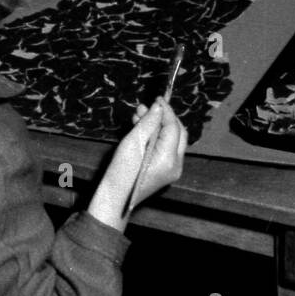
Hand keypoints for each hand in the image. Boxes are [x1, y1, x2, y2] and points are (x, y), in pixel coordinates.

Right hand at [90, 99, 186, 227]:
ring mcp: (173, 169)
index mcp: (170, 159)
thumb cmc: (121, 171)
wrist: (115, 197)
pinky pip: (166, 148)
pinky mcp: (166, 171)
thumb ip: (148, 123)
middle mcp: (176, 165)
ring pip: (172, 140)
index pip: (173, 127)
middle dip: (164, 118)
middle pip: (178, 133)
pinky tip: (142, 129)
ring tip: (139, 115)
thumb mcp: (133, 143)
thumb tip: (158, 107)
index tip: (157, 98)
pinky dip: (156, 137)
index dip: (166, 111)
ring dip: (158, 126)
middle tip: (147, 106)